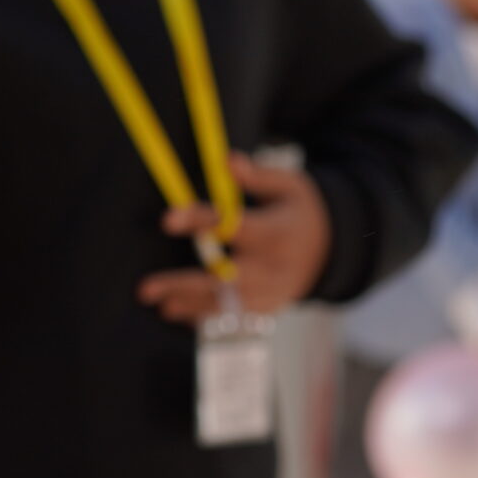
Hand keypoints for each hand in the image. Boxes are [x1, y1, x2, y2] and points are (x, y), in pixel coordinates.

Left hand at [139, 154, 331, 321]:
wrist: (332, 252)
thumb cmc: (299, 211)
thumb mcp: (289, 186)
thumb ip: (257, 176)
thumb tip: (226, 160)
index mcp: (278, 232)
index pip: (235, 227)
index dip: (201, 222)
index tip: (167, 220)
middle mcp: (274, 267)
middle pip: (225, 279)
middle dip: (184, 284)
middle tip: (145, 289)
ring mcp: (272, 292)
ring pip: (226, 304)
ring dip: (188, 305)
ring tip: (157, 303)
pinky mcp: (268, 307)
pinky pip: (234, 317)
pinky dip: (205, 316)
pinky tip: (176, 311)